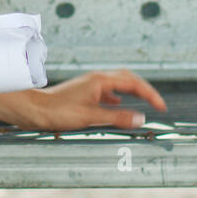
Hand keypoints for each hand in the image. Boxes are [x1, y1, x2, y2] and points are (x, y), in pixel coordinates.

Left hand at [26, 69, 167, 131]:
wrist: (35, 109)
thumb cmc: (58, 112)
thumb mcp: (91, 117)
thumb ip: (117, 118)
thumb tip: (141, 119)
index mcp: (100, 81)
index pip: (133, 84)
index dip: (150, 94)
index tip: (161, 106)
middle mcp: (97, 79)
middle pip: (128, 79)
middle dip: (145, 89)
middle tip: (157, 103)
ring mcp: (90, 84)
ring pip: (118, 83)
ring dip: (133, 92)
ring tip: (144, 102)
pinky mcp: (85, 91)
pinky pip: (108, 91)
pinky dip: (118, 97)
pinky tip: (118, 106)